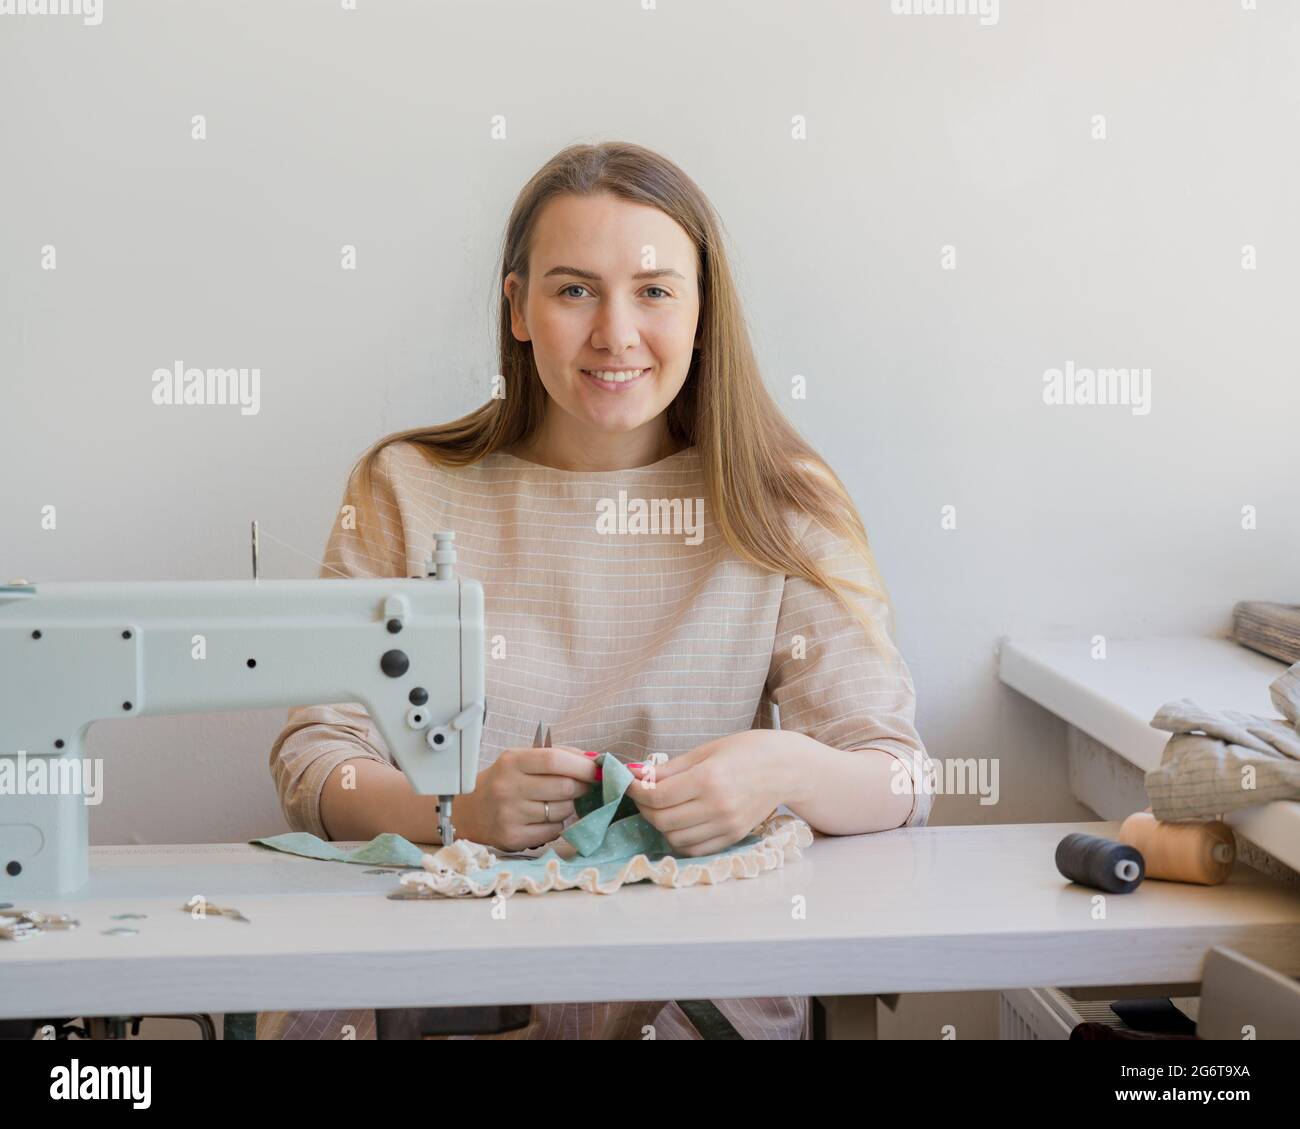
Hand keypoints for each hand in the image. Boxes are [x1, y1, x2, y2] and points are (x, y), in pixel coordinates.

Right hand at [457, 746, 596, 850]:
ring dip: (568, 807)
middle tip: (581, 787)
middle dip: (581, 787)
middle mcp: (508, 787)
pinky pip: (554, 831)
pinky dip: (557, 824)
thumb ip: (557, 756)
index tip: (598, 770)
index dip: (582, 766)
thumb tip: (593, 761)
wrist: (469, 811)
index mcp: (512, 762)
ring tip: (555, 802)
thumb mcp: (521, 760)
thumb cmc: (503, 781)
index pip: (555, 760)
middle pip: (564, 787)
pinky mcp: (513, 837)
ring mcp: (510, 814)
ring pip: (562, 811)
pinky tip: (544, 818)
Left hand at [626, 731, 789, 856]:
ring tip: (660, 807)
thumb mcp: (706, 750)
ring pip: (674, 838)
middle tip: (641, 794)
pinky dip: (678, 839)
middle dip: (643, 807)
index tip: (628, 782)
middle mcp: (717, 807)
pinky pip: (694, 849)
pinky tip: (678, 823)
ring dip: (659, 824)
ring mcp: (726, 826)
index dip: (635, 791)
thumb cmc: (746, 751)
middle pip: (662, 820)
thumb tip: (637, 775)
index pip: (658, 796)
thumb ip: (671, 768)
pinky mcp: (733, 838)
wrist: (786, 768)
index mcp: (709, 779)